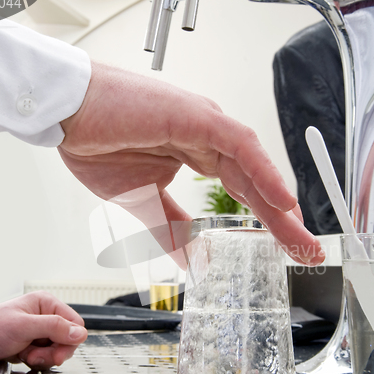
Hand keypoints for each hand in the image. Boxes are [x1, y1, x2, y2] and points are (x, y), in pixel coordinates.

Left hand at [0, 292, 86, 371]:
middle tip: (36, 356)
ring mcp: (39, 331)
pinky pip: (47, 356)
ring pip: (57, 350)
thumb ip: (54, 328)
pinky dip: (37, 361)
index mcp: (46, 304)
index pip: (75, 323)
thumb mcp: (23, 327)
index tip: (57, 353)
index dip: (69, 340)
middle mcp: (45, 315)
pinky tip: (23, 358)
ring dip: (43, 358)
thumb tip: (79, 333)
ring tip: (26, 356)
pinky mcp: (33, 343)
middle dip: (53, 352)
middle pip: (67, 339)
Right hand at [59, 62, 324, 265]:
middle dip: (283, 221)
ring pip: (255, 167)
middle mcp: (209, 141)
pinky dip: (263, 172)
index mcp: (198, 155)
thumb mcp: (143, 201)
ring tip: (300, 237)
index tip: (282, 249)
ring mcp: (205, 127)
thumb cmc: (99, 145)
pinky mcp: (197, 117)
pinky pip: (240, 145)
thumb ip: (170, 228)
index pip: (243, 193)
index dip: (266, 222)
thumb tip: (188, 258)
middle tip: (305, 251)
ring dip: (280, 204)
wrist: (68, 115)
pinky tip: (282, 199)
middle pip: (256, 185)